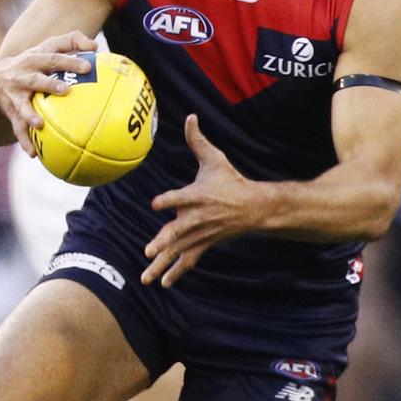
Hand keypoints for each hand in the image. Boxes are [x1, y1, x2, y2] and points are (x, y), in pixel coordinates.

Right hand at [0, 31, 96, 154]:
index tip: (86, 67)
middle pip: (36, 80)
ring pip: (22, 106)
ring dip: (30, 115)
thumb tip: (96, 46)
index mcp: (35, 59)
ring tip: (39, 125)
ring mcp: (15, 95)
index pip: (53, 57)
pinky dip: (24, 141)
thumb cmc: (34, 61)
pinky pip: (17, 128)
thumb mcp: (48, 47)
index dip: (69, 61)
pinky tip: (33, 154)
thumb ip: (72, 42)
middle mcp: (22, 76)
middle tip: (66, 91)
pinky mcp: (10, 111)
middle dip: (49, 85)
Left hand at [142, 114, 260, 287]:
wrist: (253, 207)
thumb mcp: (215, 159)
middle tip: (149, 250)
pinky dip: (176, 273)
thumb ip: (197, 140)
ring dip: (162, 265)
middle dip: (164, 241)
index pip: (182, 197)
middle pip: (178, 231)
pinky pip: (188, 261)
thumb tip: (190, 116)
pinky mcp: (204, 244)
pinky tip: (162, 284)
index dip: (169, 200)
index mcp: (198, 195)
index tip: (156, 204)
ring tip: (146, 277)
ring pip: (179, 251)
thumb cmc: (229, 180)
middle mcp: (198, 217)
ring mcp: (201, 234)